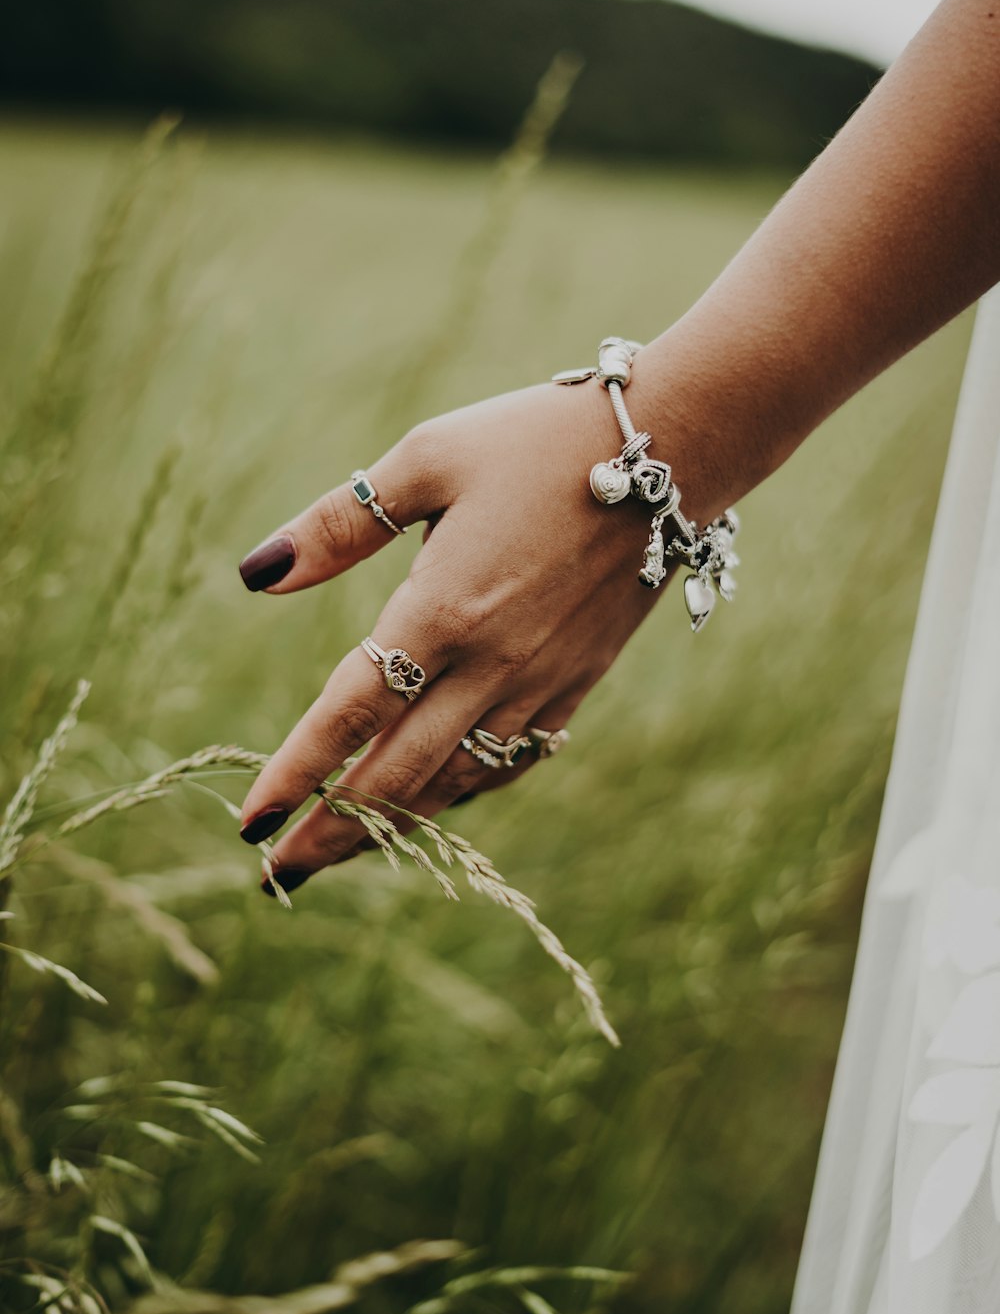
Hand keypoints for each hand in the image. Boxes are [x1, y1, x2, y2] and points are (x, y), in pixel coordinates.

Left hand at [238, 374, 691, 893]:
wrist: (672, 449)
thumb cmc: (536, 440)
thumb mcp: (426, 459)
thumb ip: (337, 526)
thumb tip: (254, 576)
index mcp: (445, 608)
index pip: (351, 713)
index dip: (296, 773)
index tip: (250, 822)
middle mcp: (493, 663)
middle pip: (397, 773)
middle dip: (332, 830)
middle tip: (278, 873)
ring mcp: (541, 681)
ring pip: (456, 780)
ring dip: (394, 825)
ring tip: (343, 853)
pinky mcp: (578, 681)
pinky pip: (513, 761)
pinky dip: (465, 794)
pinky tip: (438, 804)